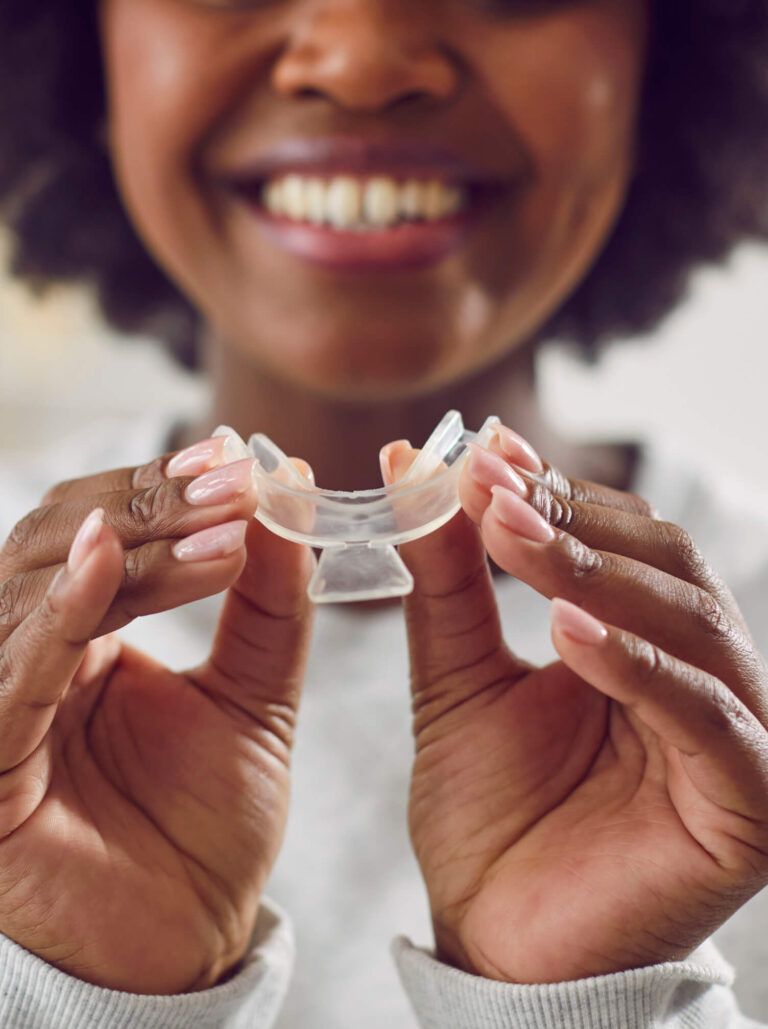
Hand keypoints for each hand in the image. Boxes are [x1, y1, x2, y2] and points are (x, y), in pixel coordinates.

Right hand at [0, 437, 313, 992]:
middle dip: (149, 502)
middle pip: (57, 541)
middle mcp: (28, 659)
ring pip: (32, 590)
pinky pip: (11, 675)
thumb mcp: (255, 698)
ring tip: (217, 517)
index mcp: (81, 638)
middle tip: (233, 478)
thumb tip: (285, 495)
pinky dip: (55, 612)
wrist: (188, 943)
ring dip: (127, 544)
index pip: (102, 533)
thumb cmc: (207, 826)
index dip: (162, 488)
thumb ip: (268, 606)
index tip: (238, 458)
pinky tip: (101, 559)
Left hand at [383, 430, 767, 983]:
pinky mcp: (749, 803)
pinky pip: (705, 716)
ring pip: (690, 621)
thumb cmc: (489, 815)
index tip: (484, 452)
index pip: (624, 538)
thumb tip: (416, 462)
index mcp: (645, 643)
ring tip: (514, 535)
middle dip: (574, 519)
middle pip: (666, 562)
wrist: (497, 944)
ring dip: (597, 571)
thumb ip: (448, 578)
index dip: (558, 491)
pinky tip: (568, 634)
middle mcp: (702, 676)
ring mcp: (736, 736)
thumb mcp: (457, 677)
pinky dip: (639, 666)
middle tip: (491, 485)